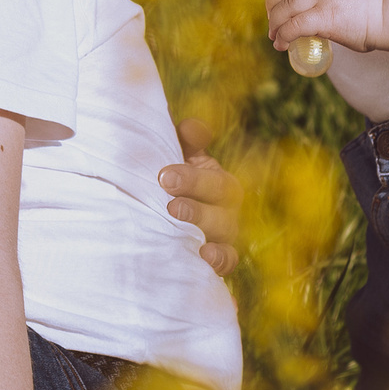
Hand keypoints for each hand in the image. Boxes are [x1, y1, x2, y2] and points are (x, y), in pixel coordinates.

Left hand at [157, 116, 241, 275]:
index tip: (164, 176)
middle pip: (221, 209)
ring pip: (223, 235)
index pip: (215, 181)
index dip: (193, 178)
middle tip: (169, 202)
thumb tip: (190, 127)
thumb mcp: (179, 158)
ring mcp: (223, 237)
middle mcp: (227, 210)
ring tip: (175, 221)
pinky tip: (204, 256)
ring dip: (201, 228)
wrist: (161, 215)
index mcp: (220, 184)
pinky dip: (220, 261)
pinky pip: (227, 262)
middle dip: (195, 205)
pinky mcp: (218, 259)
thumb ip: (186, 141)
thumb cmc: (174, 181)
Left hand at [267, 0, 387, 52]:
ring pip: (285, 6)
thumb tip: (321, 0)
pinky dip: (283, 35)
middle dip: (271, 1)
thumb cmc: (377, 2)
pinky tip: (281, 44)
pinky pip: (294, 25)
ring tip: (273, 34)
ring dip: (274, 22)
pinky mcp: (324, 17)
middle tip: (272, 17)